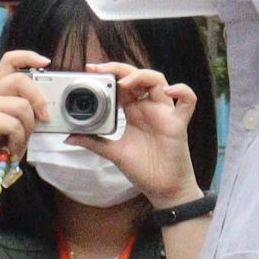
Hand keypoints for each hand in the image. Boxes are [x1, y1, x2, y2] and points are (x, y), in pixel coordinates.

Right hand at [0, 51, 48, 178]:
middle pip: (21, 80)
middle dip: (39, 100)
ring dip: (28, 129)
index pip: (9, 61)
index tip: (46, 62)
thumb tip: (48, 105)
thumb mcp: (19, 124)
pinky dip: (19, 141)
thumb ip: (28, 109)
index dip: (28, 56)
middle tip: (44, 118)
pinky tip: (11, 150)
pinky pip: (14, 125)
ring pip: (22, 106)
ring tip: (19, 142)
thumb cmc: (1, 149)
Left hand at [93, 67, 199, 205]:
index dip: (109, 75)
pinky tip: (168, 91)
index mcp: (134, 112)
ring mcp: (165, 113)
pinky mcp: (179, 123)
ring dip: (142, 76)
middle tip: (101, 69)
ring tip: (125, 82)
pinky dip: (182, 91)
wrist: (162, 189)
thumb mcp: (113, 153)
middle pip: (138, 77)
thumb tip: (69, 136)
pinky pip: (188, 101)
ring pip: (159, 81)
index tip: (91, 71)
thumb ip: (94, 142)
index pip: (122, 85)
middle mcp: (149, 108)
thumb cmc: (143, 169)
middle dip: (120, 69)